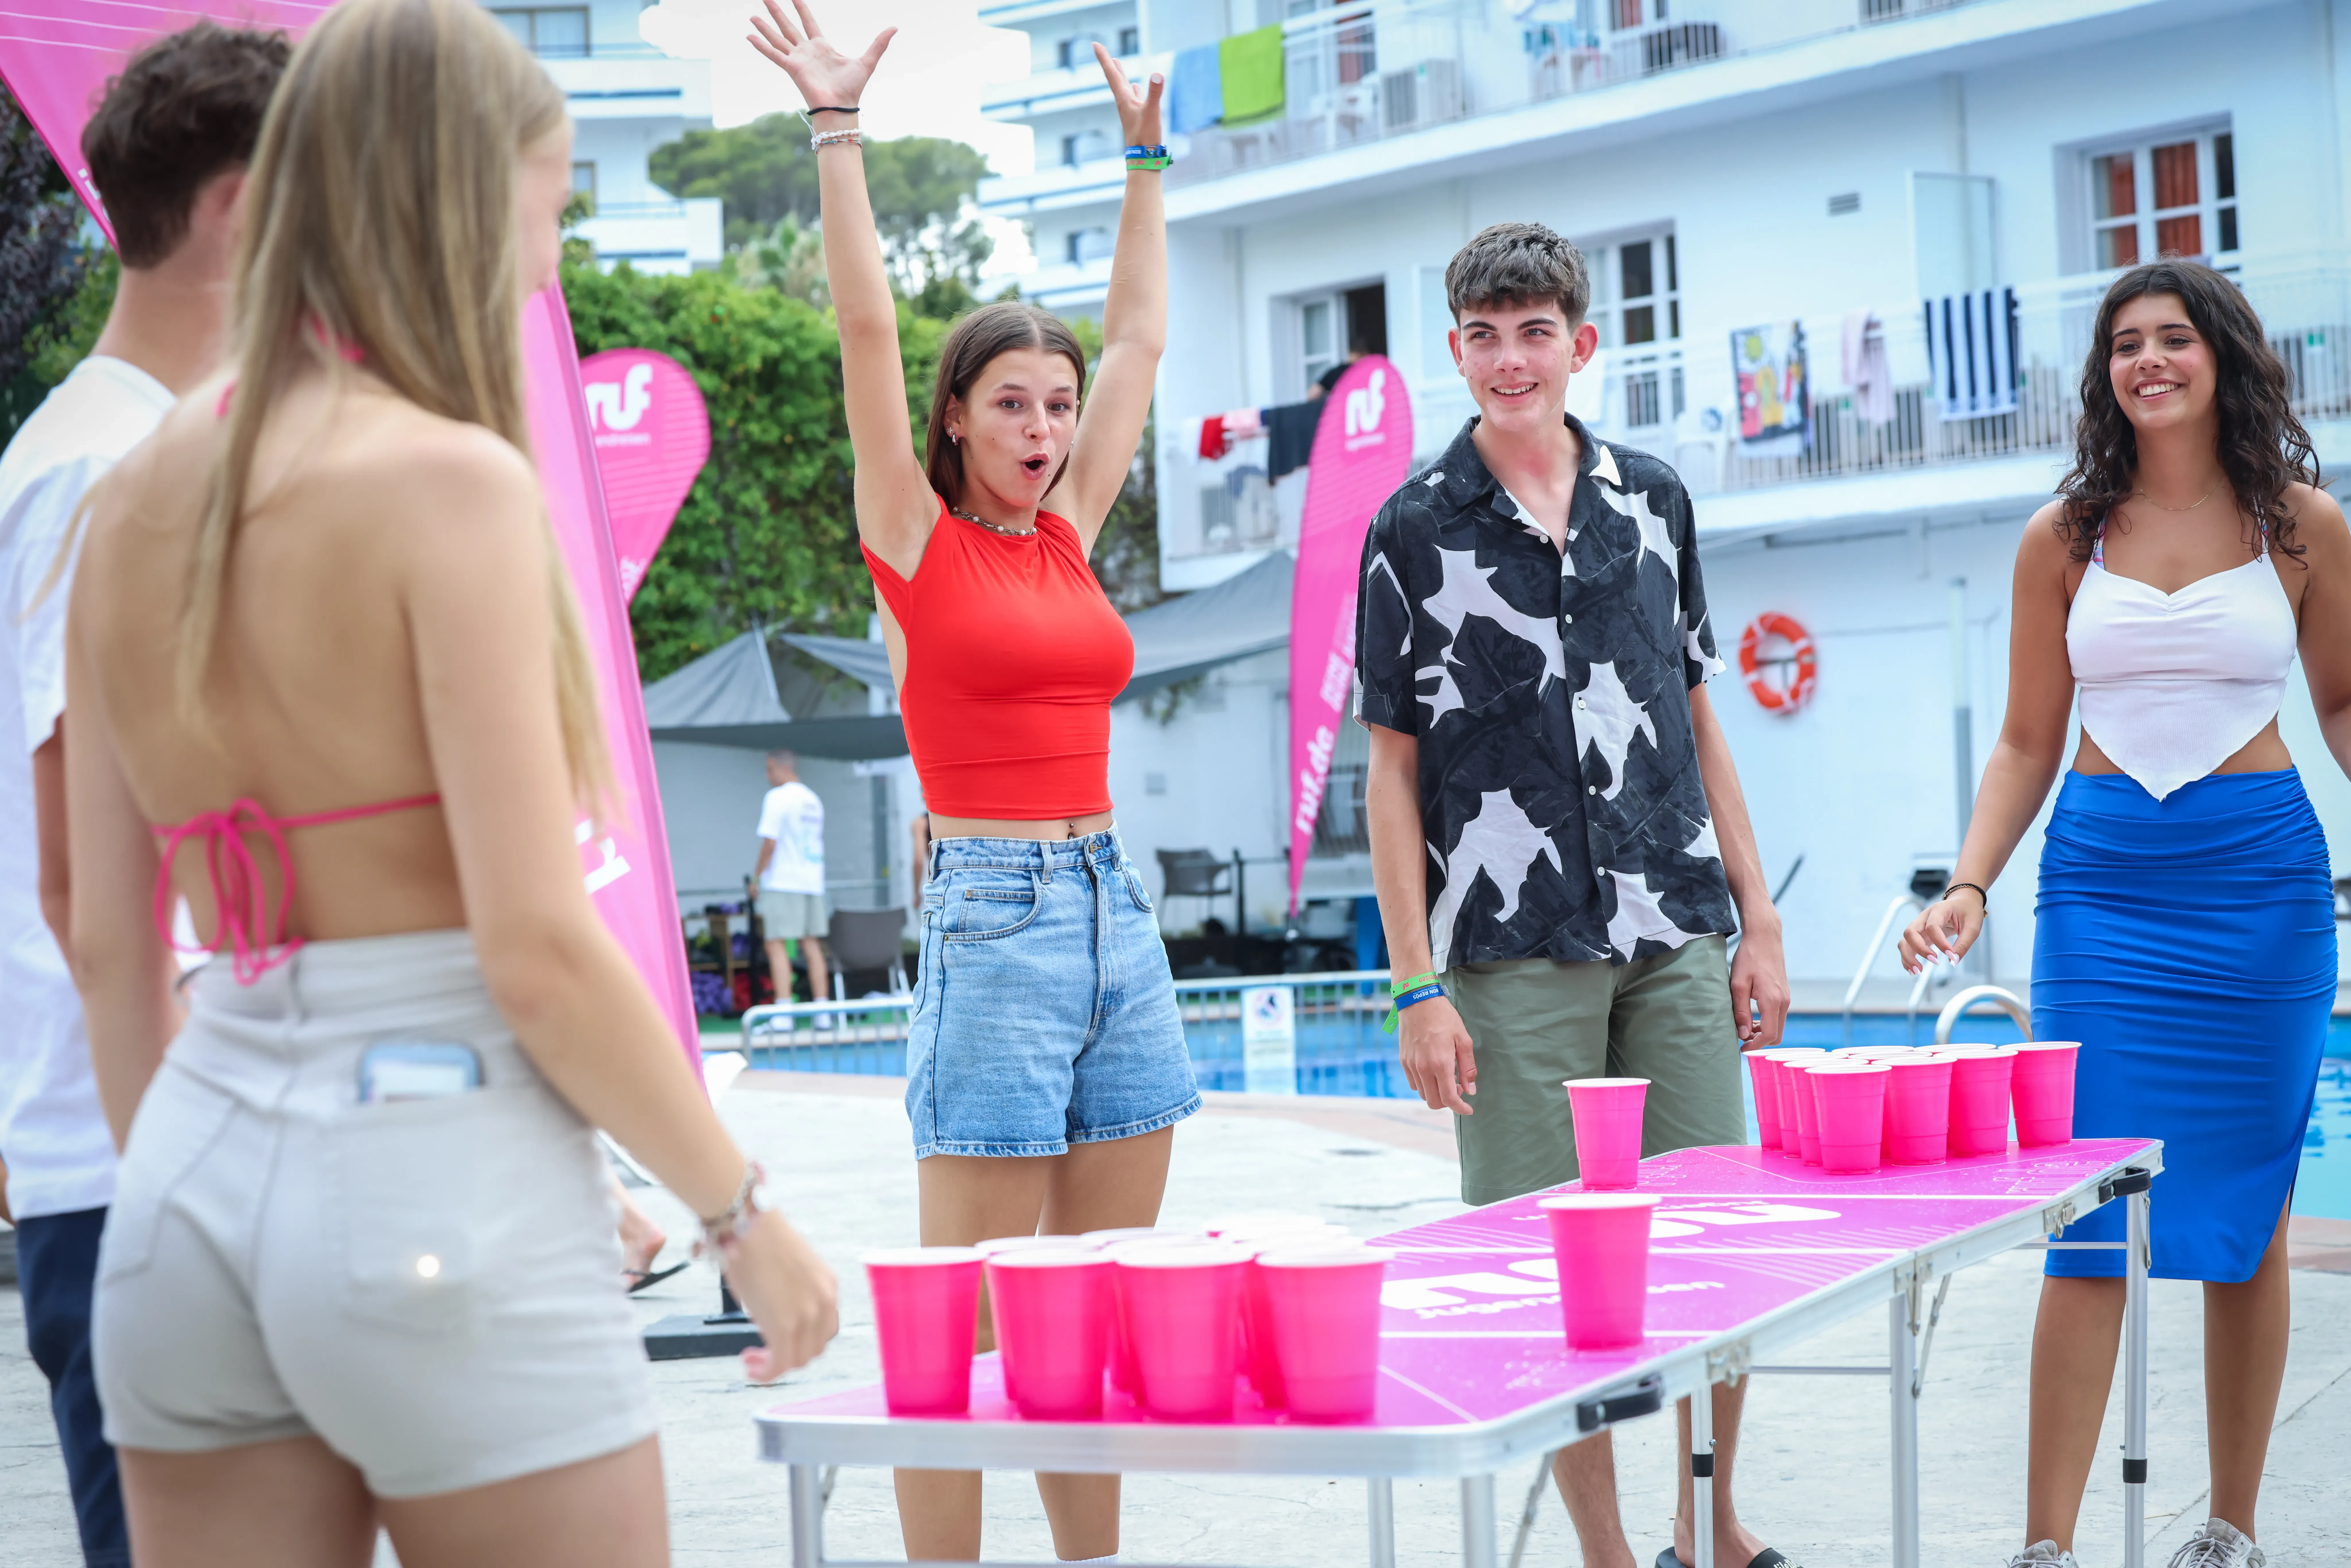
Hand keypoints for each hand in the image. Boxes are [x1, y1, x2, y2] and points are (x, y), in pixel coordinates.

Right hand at [727, 1207, 839, 1381]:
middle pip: (815, 1348)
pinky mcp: (784, 1327)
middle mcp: (824, 1302)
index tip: (781, 1339)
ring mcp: (806, 1316)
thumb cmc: (759, 1239)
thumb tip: (775, 1312)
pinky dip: (765, 1372)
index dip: (804, 1340)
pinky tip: (749, 1365)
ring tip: (753, 1359)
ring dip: (775, 1365)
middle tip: (763, 1353)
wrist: (747, 1225)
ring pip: (798, 1360)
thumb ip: (792, 1294)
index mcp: (828, 1286)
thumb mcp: (789, 1269)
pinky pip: (779, 1365)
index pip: (826, 1328)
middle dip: (790, 1355)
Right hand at [746, 0, 891, 112]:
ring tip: (752, 14)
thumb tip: (895, 28)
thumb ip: (879, 44)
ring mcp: (797, 60)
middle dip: (777, 11)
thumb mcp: (867, 61)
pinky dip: (761, 45)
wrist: (842, 106)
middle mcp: (807, 52)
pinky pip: (773, 54)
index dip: (802, 8)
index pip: (809, 22)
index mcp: (822, 47)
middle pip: (789, 26)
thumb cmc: (852, 88)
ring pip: (778, 37)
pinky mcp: (791, 68)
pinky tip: (749, 36)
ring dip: (765, 26)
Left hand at [1094, 42, 1162, 148]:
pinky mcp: (1137, 116)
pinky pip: (1134, 97)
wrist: (1143, 158)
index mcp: (1123, 98)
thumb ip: (1154, 93)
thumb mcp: (1152, 112)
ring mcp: (1130, 109)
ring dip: (1120, 74)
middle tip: (1101, 50)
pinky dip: (1133, 89)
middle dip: (1110, 63)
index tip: (1095, 44)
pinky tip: (1135, 87)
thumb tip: (1157, 74)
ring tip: (1117, 64)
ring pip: (1123, 87)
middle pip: (1115, 78)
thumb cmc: (1145, 137)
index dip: (1104, 57)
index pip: (1112, 73)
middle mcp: (1124, 102)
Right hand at [1398, 994, 1475, 1114]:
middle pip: (1434, 1102)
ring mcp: (1411, 1065)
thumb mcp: (1463, 1040)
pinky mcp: (1404, 1061)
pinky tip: (1432, 1072)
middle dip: (1448, 1102)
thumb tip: (1470, 1090)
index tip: (1468, 1109)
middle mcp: (1423, 1068)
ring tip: (1445, 1078)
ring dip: (1436, 1093)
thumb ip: (1468, 1068)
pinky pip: (1413, 1083)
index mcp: (1441, 1064)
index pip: (1449, 1099)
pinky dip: (1424, 1085)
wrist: (1418, 1001)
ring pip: (1423, 1094)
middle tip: (1457, 1088)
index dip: (1460, 1108)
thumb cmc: (1444, 1018)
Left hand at [1728, 923, 1788, 1047]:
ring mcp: (1786, 998)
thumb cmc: (1749, 958)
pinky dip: (1766, 1022)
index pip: (1769, 1035)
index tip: (1741, 1048)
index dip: (1755, 1046)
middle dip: (1760, 1041)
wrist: (1765, 938)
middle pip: (1776, 1034)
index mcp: (1773, 1000)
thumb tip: (1743, 1034)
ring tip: (1743, 1027)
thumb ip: (1741, 1011)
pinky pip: (1777, 1016)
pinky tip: (1751, 1016)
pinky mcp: (1784, 994)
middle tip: (1740, 1038)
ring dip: (1762, 1031)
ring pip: (1777, 1026)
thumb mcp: (1738, 984)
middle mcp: (1784, 1002)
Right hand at [1899, 892, 1983, 973]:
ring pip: (1904, 940)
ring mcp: (1919, 926)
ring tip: (1918, 971)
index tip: (1951, 955)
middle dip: (1919, 950)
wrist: (1963, 902)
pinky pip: (1907, 946)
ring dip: (1908, 956)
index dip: (1940, 943)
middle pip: (1910, 932)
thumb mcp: (1972, 927)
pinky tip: (1913, 970)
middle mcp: (1924, 917)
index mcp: (1938, 910)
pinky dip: (1907, 959)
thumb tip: (1953, 962)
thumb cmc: (1968, 912)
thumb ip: (1963, 944)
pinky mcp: (1919, 935)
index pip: (1932, 926)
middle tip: (1935, 961)